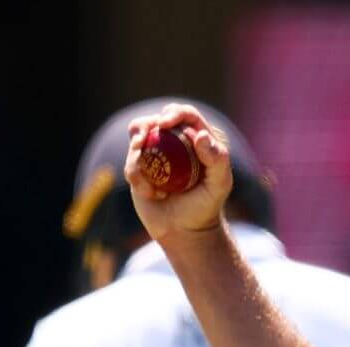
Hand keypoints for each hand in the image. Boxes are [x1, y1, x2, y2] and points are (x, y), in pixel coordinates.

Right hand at [125, 102, 238, 241]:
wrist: (185, 231)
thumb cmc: (206, 206)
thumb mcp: (219, 185)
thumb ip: (217, 159)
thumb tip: (200, 135)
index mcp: (196, 139)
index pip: (186, 115)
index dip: (174, 112)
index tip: (165, 123)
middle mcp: (174, 142)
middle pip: (155, 119)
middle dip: (146, 125)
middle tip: (142, 141)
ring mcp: (154, 154)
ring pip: (137, 138)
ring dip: (137, 154)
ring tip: (148, 182)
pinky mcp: (139, 168)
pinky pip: (130, 163)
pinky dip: (137, 177)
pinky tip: (151, 194)